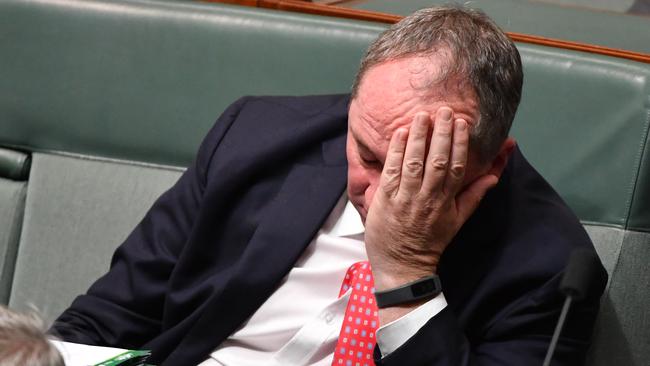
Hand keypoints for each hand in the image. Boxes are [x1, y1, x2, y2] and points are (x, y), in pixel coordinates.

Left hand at [364, 107, 498, 290]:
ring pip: (414, 163)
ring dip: (418, 137)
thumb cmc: (430, 242)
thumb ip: (475, 195)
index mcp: (447, 201)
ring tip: (421, 115)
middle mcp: (428, 197)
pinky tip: (401, 134)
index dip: (460, 144)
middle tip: (444, 110)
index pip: (457, 167)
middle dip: (441, 134)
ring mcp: (406, 198)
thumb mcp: (458, 221)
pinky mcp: (386, 199)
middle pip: (437, 161)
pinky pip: (392, 171)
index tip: (461, 123)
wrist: (403, 266)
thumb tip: (494, 174)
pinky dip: (396, 152)